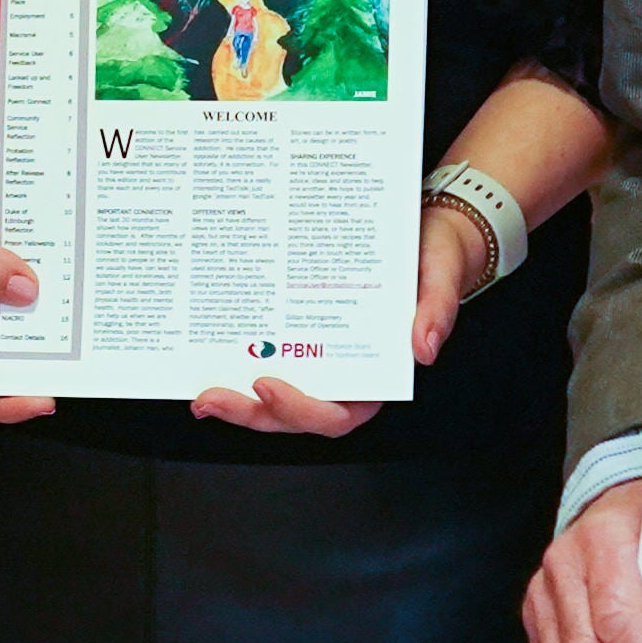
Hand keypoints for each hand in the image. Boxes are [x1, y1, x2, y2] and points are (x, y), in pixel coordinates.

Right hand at [0, 136, 52, 423]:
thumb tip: (26, 291)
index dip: (1, 402)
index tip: (42, 397)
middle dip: (37, 357)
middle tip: (78, 348)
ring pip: (16, 315)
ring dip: (47, 313)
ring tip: (81, 307)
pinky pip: (23, 278)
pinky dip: (46, 275)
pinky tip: (69, 266)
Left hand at [180, 191, 491, 437]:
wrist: (430, 227)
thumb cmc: (436, 256)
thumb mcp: (440, 276)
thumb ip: (436, 311)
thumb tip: (423, 350)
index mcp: (378, 375)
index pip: (337, 414)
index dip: (300, 409)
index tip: (267, 385)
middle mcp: (345, 372)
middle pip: (294, 412)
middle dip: (251, 412)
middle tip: (212, 397)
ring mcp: (320, 356)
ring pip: (274, 395)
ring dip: (237, 400)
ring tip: (201, 392)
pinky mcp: (301, 332)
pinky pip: (269, 356)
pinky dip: (237, 363)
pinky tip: (209, 357)